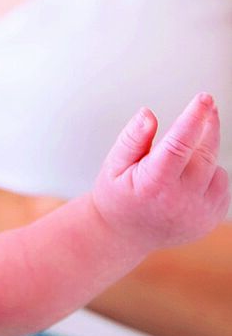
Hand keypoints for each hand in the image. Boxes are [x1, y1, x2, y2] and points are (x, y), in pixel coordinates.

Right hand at [93, 94, 229, 248]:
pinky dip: (210, 174)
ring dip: (204, 154)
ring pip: (216, 168)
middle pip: (204, 152)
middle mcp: (180, 200)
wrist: (124, 235)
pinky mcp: (211, 218)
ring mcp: (199, 213)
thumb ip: (133, 138)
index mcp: (153, 184)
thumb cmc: (117, 196)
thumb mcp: (114, 165)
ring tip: (181, 157)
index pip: (179, 144)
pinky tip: (188, 179)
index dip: (194, 118)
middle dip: (207, 126)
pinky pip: (221, 185)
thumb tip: (148, 115)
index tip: (204, 99)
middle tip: (207, 106)